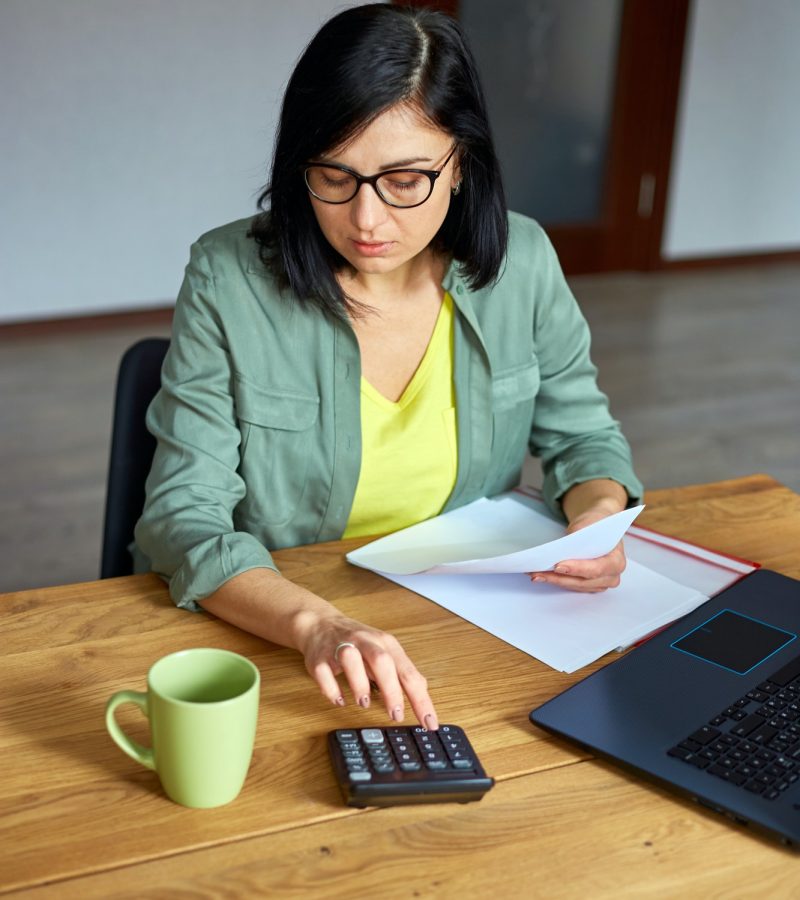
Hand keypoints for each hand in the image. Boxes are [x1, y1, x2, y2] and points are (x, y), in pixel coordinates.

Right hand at [296, 612, 438, 729]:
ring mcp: (340, 647)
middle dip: (392, 690)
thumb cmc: (357, 643)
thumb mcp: (384, 651)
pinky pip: (324, 673)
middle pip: (382, 662)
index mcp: (385, 643)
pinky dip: (332, 689)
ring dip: (360, 684)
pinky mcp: (319, 657)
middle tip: (397, 715)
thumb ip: (401, 671)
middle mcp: (365, 642)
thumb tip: (422, 691)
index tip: (429, 723)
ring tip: (364, 703)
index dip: (420, 699)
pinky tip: (340, 700)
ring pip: (351, 661)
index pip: (408, 672)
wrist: (321, 623)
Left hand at [528, 480, 629, 592]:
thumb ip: (578, 536)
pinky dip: (558, 580)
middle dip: (559, 577)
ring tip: (536, 574)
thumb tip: (562, 549)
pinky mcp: (590, 585)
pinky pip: (573, 586)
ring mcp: (601, 583)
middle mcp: (612, 576)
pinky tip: (542, 575)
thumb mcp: (588, 523)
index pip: (596, 568)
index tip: (557, 566)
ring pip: (575, 586)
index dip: (576, 568)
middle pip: (583, 581)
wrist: (598, 525)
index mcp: (617, 560)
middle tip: (538, 573)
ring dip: (554, 581)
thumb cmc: (596, 523)